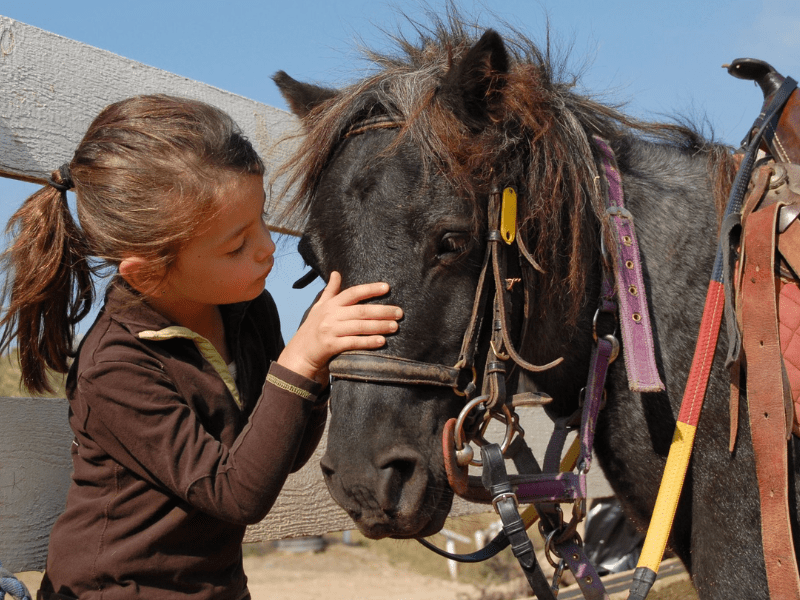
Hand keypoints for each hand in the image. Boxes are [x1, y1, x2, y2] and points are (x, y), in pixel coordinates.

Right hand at [277, 271, 402, 383]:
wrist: (299, 354)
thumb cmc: (312, 329)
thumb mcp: (319, 308)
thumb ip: (330, 291)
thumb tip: (336, 273)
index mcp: (330, 304)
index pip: (353, 293)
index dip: (370, 289)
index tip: (387, 287)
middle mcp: (330, 315)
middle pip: (361, 311)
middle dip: (382, 311)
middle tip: (399, 312)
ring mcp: (330, 330)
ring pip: (360, 326)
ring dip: (379, 326)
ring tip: (395, 326)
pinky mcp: (331, 346)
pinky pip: (353, 342)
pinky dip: (368, 342)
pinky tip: (381, 341)